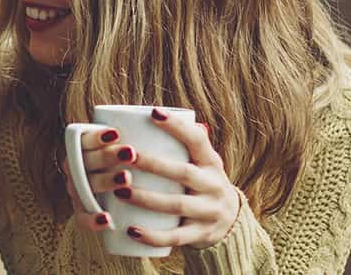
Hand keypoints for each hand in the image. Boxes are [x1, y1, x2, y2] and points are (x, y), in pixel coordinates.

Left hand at [67, 109, 240, 248]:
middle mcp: (214, 186)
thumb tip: (151, 113)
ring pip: (177, 204)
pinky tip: (131, 230)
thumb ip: (184, 143)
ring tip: (120, 191)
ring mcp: (209, 212)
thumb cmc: (203, 184)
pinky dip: (153, 235)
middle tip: (125, 155)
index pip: (197, 140)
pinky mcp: (200, 235)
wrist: (231, 224)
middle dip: (153, 164)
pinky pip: (176, 237)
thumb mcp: (203, 163)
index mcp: (212, 163)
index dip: (177, 126)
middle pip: (183, 173)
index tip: (153, 113)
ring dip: (147, 198)